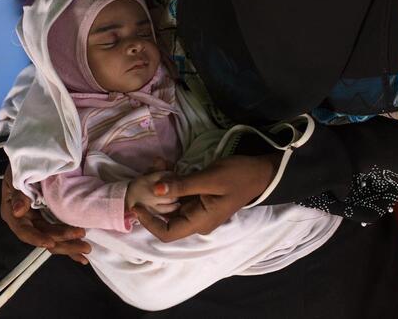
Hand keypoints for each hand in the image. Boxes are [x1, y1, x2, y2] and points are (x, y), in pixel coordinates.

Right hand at [1, 166, 91, 263]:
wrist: (29, 156)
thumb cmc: (21, 163)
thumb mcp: (16, 174)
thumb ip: (18, 194)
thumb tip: (17, 211)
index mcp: (12, 212)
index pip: (24, 230)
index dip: (37, 238)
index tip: (51, 242)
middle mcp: (25, 220)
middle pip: (43, 237)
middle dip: (63, 243)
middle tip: (83, 245)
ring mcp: (38, 221)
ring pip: (53, 238)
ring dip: (70, 246)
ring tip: (87, 250)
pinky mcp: (48, 219)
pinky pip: (59, 234)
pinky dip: (70, 243)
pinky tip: (82, 255)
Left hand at [132, 154, 279, 241]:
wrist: (261, 171)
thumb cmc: (238, 176)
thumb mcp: (209, 178)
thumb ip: (182, 185)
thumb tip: (155, 190)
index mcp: (200, 221)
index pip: (167, 233)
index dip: (148, 222)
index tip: (136, 204)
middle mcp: (197, 220)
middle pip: (165, 217)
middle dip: (152, 198)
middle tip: (146, 175)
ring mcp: (198, 209)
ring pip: (171, 203)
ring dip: (161, 186)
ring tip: (156, 165)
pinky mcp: (199, 198)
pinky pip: (179, 194)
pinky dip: (171, 181)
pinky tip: (166, 165)